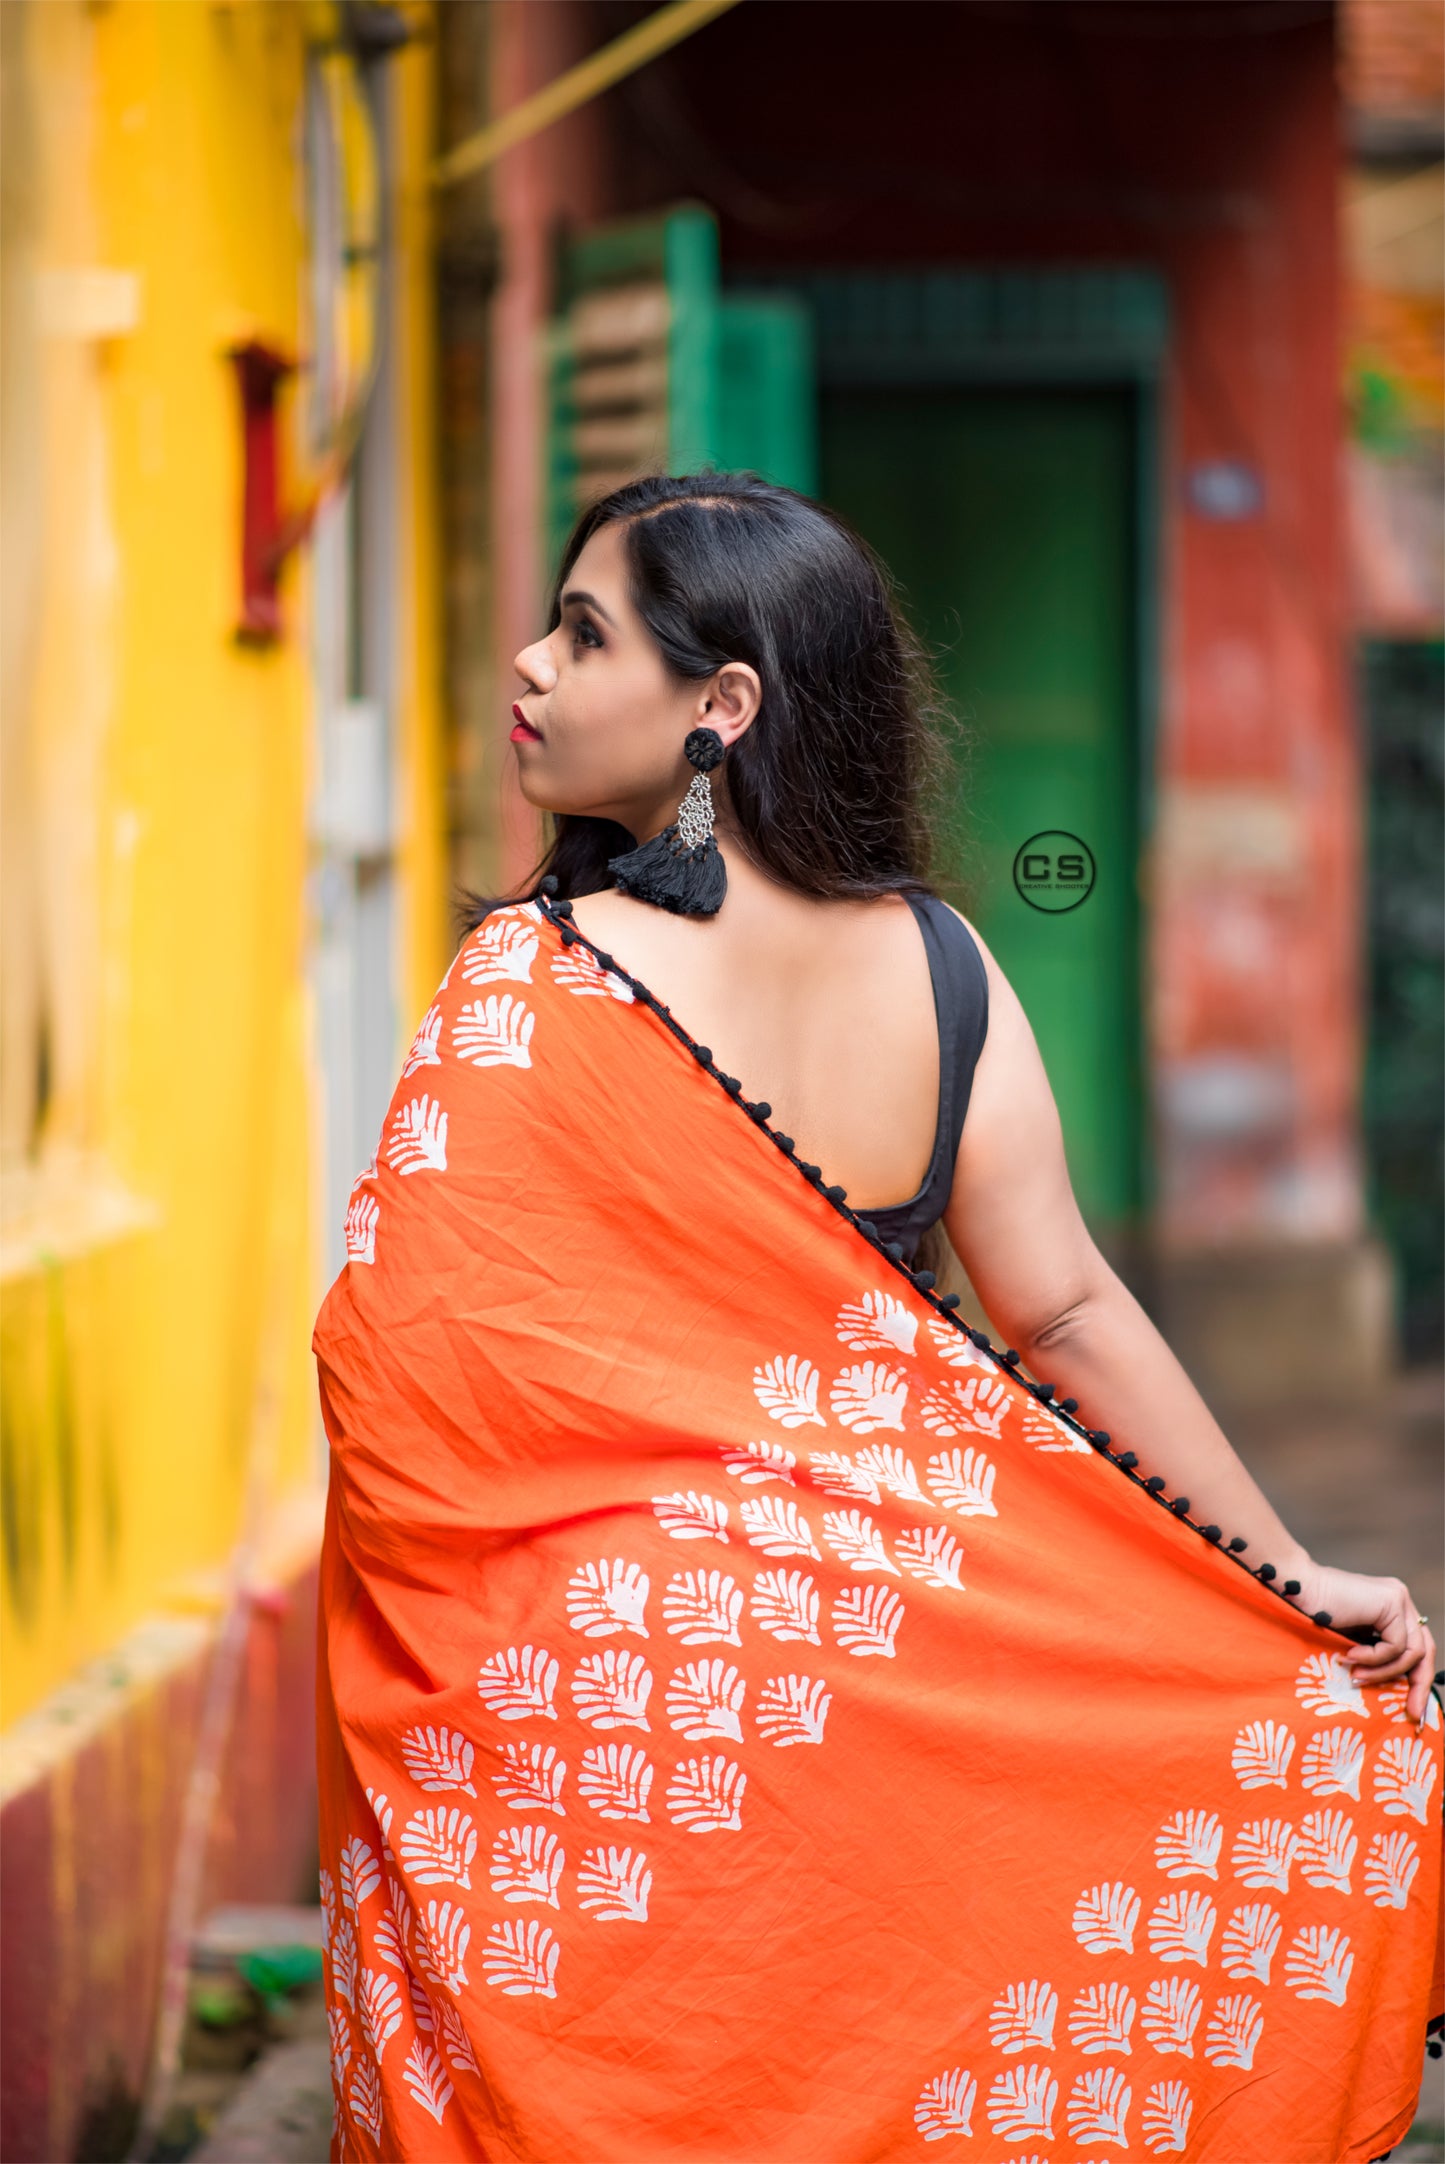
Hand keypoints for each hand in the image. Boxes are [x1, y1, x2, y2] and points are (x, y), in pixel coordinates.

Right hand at [1287, 1560, 1437, 1723]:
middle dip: (1419, 1685)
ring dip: (1384, 1671)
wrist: (1296, 1592)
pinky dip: (1375, 1658)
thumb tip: (1397, 1692)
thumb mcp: (1354, 1645)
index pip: (1418, 1648)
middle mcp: (1400, 1602)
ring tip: (1356, 1676)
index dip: (1417, 1680)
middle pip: (1425, 1650)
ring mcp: (1398, 1599)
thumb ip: (1375, 1658)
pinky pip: (1396, 1645)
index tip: (1413, 1709)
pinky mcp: (1391, 1601)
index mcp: (1392, 1610)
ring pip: (1412, 1651)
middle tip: (1412, 1712)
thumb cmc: (1313, 1619)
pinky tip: (1351, 1656)